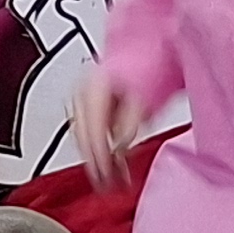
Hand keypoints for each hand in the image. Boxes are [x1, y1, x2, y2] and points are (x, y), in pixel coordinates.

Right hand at [68, 68, 143, 191]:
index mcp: (91, 90)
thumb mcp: (143, 100)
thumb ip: (128, 126)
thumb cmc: (151, 64)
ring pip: (81, 134)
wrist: (153, 47)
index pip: (90, 133)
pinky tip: (108, 156)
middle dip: (95, 163)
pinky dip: (96, 144)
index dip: (99, 160)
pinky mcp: (88, 98)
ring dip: (95, 156)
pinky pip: (86, 128)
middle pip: (81, 136)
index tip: (107, 180)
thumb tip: (119, 149)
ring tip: (110, 176)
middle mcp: (82, 92)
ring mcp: (82, 94)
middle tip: (107, 185)